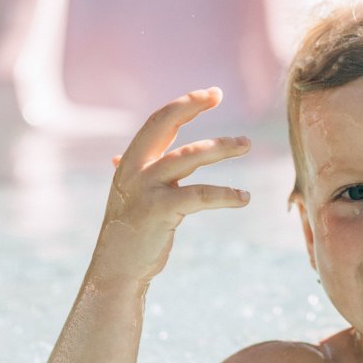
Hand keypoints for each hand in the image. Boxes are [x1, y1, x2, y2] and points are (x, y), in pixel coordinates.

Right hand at [90, 89, 249, 287]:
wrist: (116, 269)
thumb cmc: (129, 231)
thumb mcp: (128, 195)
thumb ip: (134, 174)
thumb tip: (119, 157)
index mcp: (130, 162)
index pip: (158, 122)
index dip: (184, 104)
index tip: (212, 94)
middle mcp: (134, 170)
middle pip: (164, 125)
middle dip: (191, 106)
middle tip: (218, 95)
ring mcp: (145, 189)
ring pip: (188, 156)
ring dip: (221, 147)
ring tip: (246, 144)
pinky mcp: (160, 211)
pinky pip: (200, 195)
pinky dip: (225, 194)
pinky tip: (244, 198)